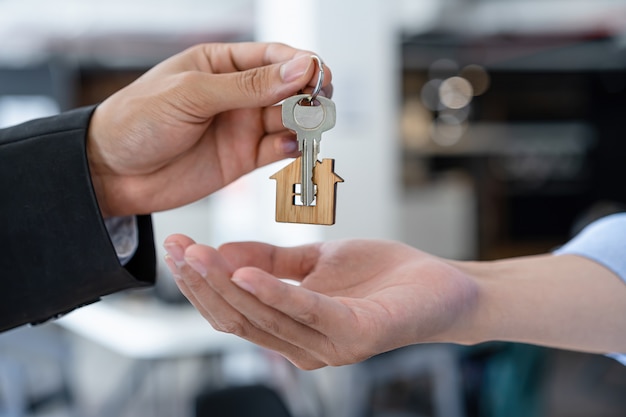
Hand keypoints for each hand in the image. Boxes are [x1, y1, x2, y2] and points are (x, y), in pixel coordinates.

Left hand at [87, 42, 331, 216]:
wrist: (112, 173)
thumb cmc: (137, 120)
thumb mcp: (192, 94)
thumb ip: (248, 85)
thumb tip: (299, 68)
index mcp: (221, 64)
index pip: (274, 55)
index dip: (301, 63)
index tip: (319, 74)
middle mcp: (237, 94)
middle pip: (288, 87)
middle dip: (308, 93)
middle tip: (319, 103)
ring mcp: (242, 126)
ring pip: (288, 119)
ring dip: (304, 122)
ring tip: (307, 127)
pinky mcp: (243, 158)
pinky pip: (277, 149)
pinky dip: (290, 148)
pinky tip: (290, 147)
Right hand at [162, 235, 478, 369]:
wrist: (442, 286)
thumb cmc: (381, 278)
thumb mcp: (316, 261)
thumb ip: (272, 262)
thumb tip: (223, 253)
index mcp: (293, 329)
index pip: (234, 312)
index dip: (201, 284)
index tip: (176, 247)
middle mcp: (305, 346)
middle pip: (240, 319)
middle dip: (202, 284)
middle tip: (176, 249)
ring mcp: (331, 346)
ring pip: (265, 317)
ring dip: (226, 285)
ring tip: (197, 255)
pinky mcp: (357, 334)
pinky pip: (308, 312)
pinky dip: (274, 293)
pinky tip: (244, 273)